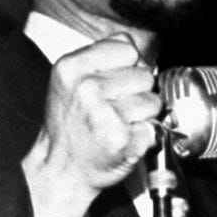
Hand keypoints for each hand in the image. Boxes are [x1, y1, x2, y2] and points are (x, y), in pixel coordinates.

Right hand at [22, 36, 160, 216]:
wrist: (62, 169)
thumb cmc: (71, 127)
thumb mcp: (71, 81)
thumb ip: (101, 59)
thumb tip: (138, 53)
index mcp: (72, 68)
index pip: (126, 46)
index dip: (128, 65)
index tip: (116, 83)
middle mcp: (86, 89)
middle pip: (144, 74)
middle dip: (137, 92)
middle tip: (116, 109)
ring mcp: (104, 115)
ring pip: (153, 101)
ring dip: (143, 116)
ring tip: (120, 124)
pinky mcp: (121, 139)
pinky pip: (154, 127)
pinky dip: (145, 136)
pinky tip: (124, 140)